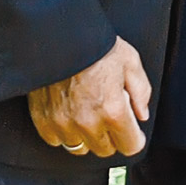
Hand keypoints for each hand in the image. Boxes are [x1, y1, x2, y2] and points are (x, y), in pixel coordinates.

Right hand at [27, 36, 150, 158]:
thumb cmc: (95, 44)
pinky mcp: (44, 120)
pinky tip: (69, 112)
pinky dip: (64, 131)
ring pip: (80, 147)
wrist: (59, 34)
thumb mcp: (130, 60)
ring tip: (88, 111)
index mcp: (112, 110)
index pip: (130, 145)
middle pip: (106, 150)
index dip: (135, 137)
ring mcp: (63, 124)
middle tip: (109, 113)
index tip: (133, 131)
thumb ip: (141, 91)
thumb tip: (141, 114)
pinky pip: (56, 140)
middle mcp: (88, 123)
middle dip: (112, 135)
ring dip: (87, 135)